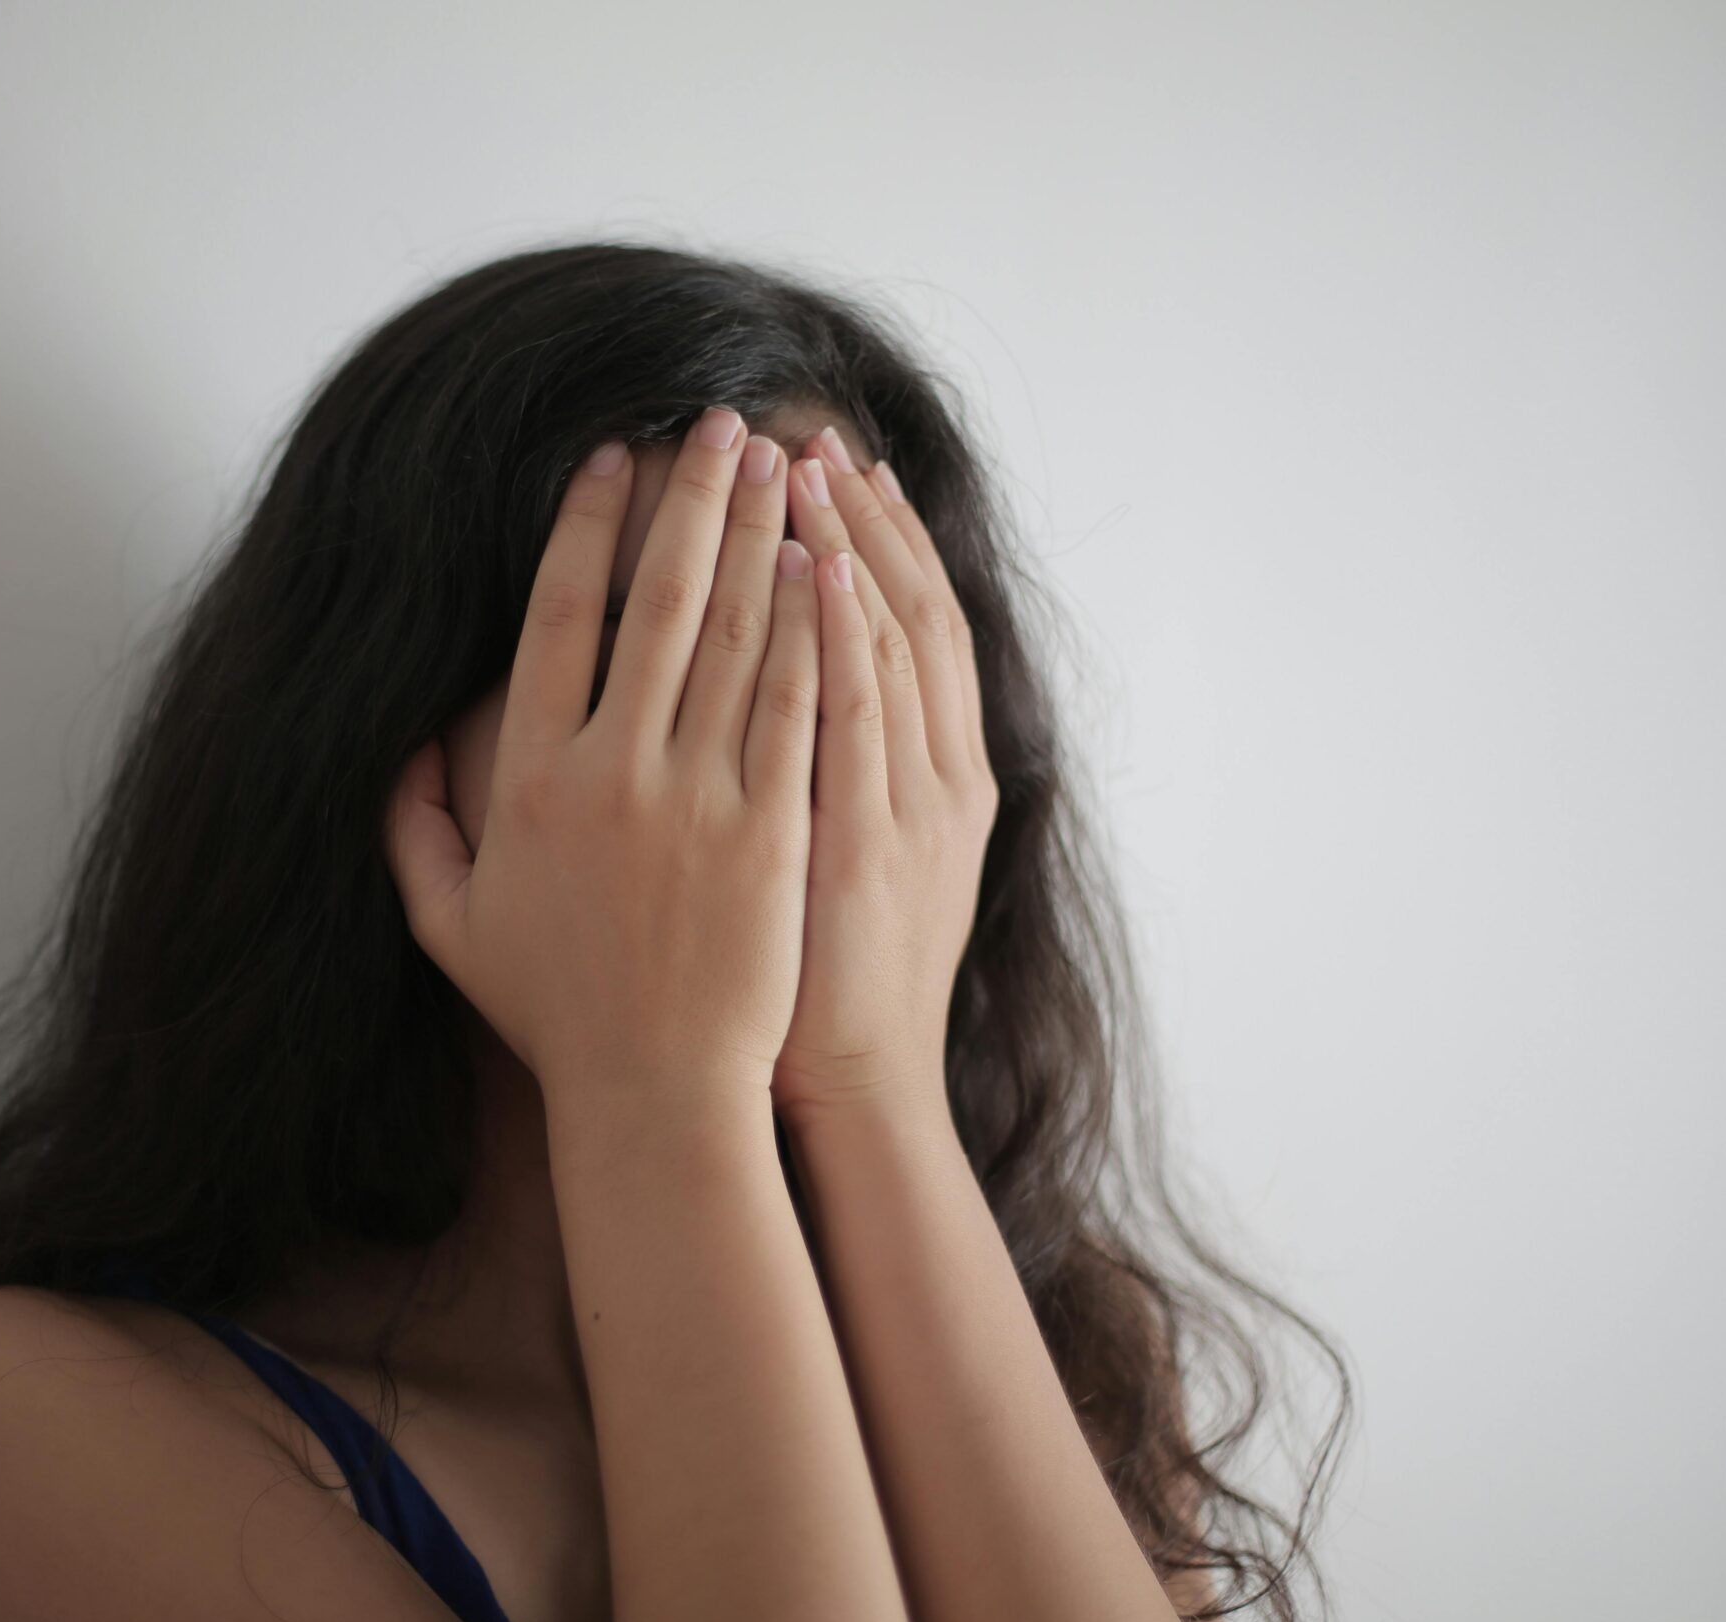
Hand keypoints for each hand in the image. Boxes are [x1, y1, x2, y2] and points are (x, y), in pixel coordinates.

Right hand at [384, 410, 824, 1115]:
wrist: (654, 1091)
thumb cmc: (555, 1010)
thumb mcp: (448, 922)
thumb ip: (411, 825)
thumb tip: (398, 744)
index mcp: (529, 778)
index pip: (558, 618)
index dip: (585, 527)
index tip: (611, 459)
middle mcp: (610, 771)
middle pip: (655, 601)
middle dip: (691, 498)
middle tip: (721, 423)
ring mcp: (697, 798)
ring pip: (731, 637)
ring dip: (757, 537)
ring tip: (781, 463)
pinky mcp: (773, 831)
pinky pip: (792, 706)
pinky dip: (808, 629)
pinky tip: (823, 565)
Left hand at [772, 428, 997, 1125]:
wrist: (850, 1085)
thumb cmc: (819, 985)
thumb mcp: (856, 867)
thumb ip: (833, 777)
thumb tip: (787, 698)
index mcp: (937, 776)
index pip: (914, 626)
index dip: (881, 541)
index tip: (840, 469)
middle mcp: (938, 773)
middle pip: (906, 610)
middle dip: (858, 515)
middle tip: (813, 432)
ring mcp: (908, 803)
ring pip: (886, 641)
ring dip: (846, 543)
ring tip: (802, 462)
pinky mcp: (864, 838)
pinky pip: (857, 714)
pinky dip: (843, 633)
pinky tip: (815, 562)